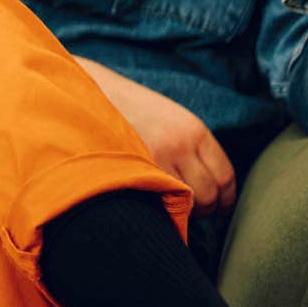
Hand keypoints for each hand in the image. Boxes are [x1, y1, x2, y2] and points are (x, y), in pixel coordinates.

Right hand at [77, 58, 233, 215]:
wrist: (83, 93)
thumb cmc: (124, 108)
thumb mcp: (165, 117)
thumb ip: (187, 146)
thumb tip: (207, 184)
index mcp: (193, 130)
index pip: (225, 176)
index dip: (223, 199)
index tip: (217, 206)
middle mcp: (179, 145)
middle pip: (209, 194)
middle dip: (203, 209)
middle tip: (188, 210)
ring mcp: (155, 159)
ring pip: (186, 205)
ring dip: (181, 213)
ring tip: (167, 208)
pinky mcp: (132, 171)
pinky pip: (158, 204)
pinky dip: (159, 211)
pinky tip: (150, 204)